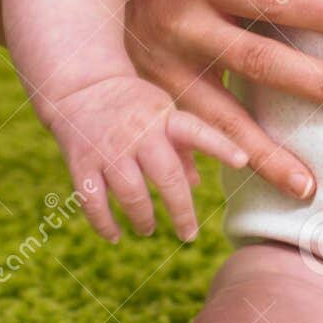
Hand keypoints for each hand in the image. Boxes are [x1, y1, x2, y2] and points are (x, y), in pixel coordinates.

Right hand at [45, 75, 249, 243]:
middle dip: (181, 211)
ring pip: (131, 194)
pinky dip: (105, 224)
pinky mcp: (81, 164)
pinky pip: (93, 202)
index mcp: (164, 120)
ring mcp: (108, 150)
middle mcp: (138, 135)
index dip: (220, 146)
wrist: (80, 86)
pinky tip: (114, 235)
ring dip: (143, 219)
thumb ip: (181, 147)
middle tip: (189, 234)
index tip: (242, 160)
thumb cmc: (133, 104)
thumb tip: (197, 183)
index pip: (197, 132)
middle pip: (166, 177)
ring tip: (148, 229)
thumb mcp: (162, 115)